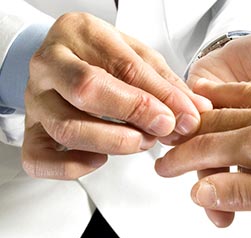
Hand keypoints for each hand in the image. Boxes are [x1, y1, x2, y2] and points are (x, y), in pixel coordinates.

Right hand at [22, 12, 211, 178]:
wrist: (64, 61)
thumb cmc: (101, 57)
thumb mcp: (137, 57)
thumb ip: (166, 83)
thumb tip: (197, 110)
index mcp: (80, 34)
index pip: (122, 66)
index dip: (157, 96)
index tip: (183, 116)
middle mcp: (50, 65)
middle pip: (86, 90)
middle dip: (134, 114)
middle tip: (163, 130)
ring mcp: (36, 100)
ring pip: (67, 128)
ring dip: (113, 142)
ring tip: (141, 142)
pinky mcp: (30, 132)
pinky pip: (39, 159)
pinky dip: (72, 167)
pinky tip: (99, 160)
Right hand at [157, 77, 250, 237]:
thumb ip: (246, 192)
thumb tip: (203, 193)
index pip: (209, 148)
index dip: (183, 160)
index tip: (163, 167)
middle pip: (217, 120)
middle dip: (189, 133)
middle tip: (169, 143)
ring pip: (238, 97)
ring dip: (212, 104)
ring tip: (193, 108)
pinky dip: (245, 89)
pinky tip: (241, 90)